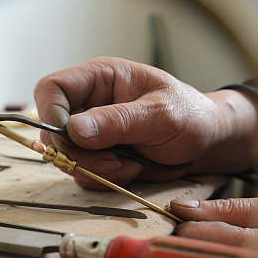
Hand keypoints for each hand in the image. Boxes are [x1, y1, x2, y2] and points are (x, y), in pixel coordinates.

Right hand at [33, 57, 257, 188]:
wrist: (207, 142)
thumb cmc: (190, 115)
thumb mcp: (160, 114)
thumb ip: (118, 121)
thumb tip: (74, 129)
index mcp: (99, 78)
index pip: (51, 88)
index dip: (51, 114)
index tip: (73, 138)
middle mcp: (88, 104)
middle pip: (53, 131)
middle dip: (82, 154)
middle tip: (115, 161)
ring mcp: (90, 134)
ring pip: (67, 158)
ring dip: (98, 169)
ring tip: (133, 163)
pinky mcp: (97, 158)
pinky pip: (84, 175)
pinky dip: (107, 179)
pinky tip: (133, 169)